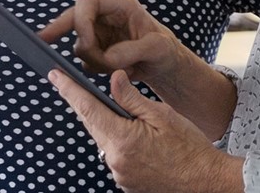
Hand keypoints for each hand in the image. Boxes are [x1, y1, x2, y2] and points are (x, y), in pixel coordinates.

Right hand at [39, 0, 183, 86]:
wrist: (164, 65)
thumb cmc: (165, 50)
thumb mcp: (158, 48)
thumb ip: (133, 50)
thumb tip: (107, 57)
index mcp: (120, 5)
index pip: (88, 2)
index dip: (80, 20)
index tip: (86, 43)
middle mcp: (106, 16)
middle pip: (73, 17)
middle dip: (60, 30)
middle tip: (43, 42)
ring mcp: (99, 33)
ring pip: (79, 45)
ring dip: (94, 61)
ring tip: (122, 67)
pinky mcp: (97, 50)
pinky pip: (84, 61)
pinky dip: (97, 70)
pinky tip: (118, 71)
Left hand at [48, 69, 243, 192]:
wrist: (205, 181)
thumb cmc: (190, 147)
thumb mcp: (162, 114)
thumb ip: (131, 97)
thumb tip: (113, 78)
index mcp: (122, 139)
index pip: (87, 108)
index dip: (69, 90)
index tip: (54, 76)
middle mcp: (115, 160)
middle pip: (93, 124)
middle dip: (89, 106)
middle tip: (85, 87)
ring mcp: (119, 174)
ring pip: (105, 140)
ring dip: (111, 126)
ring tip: (136, 121)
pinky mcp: (125, 182)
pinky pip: (115, 155)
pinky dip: (121, 143)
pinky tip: (141, 140)